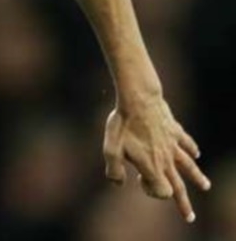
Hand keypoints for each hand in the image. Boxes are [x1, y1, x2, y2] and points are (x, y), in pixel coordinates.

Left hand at [103, 97, 210, 222]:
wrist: (138, 99)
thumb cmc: (122, 124)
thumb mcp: (110, 149)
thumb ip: (113, 171)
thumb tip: (118, 184)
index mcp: (152, 166)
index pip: (162, 191)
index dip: (153, 192)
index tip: (140, 180)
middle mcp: (166, 159)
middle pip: (179, 186)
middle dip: (184, 203)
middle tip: (190, 218)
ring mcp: (172, 144)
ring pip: (188, 165)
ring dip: (197, 177)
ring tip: (206, 186)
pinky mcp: (174, 130)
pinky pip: (186, 142)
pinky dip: (192, 149)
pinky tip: (196, 153)